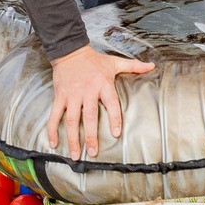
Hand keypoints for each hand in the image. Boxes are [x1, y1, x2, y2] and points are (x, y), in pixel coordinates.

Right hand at [47, 45, 155, 159]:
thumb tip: (152, 66)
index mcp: (103, 84)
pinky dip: (52, 129)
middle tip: (93, 152)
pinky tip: (53, 142)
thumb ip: (133, 66)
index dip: (114, 118)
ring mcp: (72, 95)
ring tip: (75, 154)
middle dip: (91, 136)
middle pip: (89, 116)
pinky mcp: (60, 96)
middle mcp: (87, 91)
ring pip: (71, 119)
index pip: (111, 103)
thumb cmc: (94, 59)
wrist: (70, 50)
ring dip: (72, 138)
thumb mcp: (114, 62)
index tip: (116, 134)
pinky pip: (55, 114)